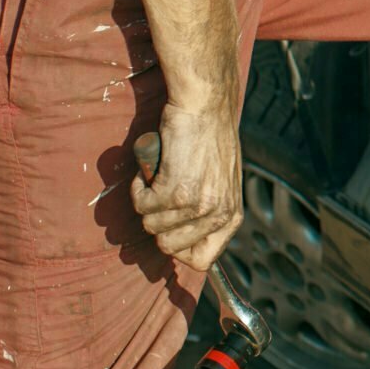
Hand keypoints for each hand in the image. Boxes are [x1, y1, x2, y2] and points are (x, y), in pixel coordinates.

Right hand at [129, 102, 244, 271]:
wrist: (205, 107)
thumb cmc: (210, 140)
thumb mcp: (222, 184)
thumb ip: (209, 213)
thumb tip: (184, 244)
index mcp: (231, 217)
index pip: (203, 261)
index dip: (180, 250)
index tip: (169, 231)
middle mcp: (217, 215)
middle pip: (169, 248)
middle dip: (158, 223)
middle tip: (162, 195)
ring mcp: (196, 205)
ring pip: (151, 225)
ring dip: (147, 201)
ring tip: (161, 175)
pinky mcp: (174, 191)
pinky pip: (141, 205)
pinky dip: (138, 188)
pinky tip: (151, 170)